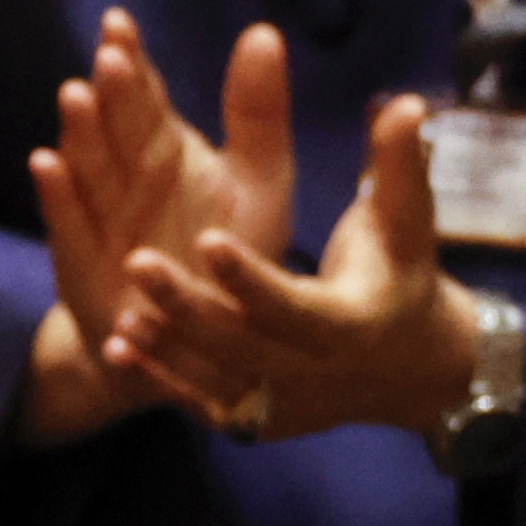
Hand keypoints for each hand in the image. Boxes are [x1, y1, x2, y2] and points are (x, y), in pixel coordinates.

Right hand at [21, 11, 293, 445]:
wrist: (193, 348)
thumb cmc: (226, 262)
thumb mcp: (259, 184)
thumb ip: (258, 114)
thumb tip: (262, 30)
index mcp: (166, 147)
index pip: (144, 93)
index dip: (131, 60)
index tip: (120, 24)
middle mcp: (126, 175)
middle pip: (114, 124)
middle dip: (109, 91)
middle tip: (108, 58)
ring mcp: (98, 216)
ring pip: (88, 166)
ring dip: (79, 133)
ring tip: (75, 95)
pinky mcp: (82, 260)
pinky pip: (68, 223)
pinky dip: (56, 196)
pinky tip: (45, 164)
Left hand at [107, 94, 479, 443]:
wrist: (408, 368)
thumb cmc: (401, 275)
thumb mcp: (408, 224)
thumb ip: (398, 166)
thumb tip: (403, 102)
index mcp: (353, 325)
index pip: (292, 304)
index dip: (248, 277)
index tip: (206, 238)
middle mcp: (315, 374)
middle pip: (242, 344)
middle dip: (188, 307)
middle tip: (137, 262)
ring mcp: (282, 405)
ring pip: (215, 378)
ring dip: (165, 347)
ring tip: (121, 310)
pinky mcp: (255, 423)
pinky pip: (200, 403)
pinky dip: (159, 379)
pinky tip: (117, 347)